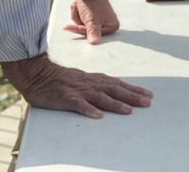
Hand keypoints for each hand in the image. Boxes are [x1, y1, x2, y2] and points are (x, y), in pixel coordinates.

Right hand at [1, 53, 152, 117]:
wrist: (40, 74)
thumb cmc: (63, 78)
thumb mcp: (85, 77)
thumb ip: (100, 82)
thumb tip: (118, 85)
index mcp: (96, 79)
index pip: (119, 84)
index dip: (134, 90)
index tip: (148, 95)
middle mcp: (91, 84)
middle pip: (115, 90)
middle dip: (132, 96)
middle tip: (147, 102)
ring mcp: (79, 91)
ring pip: (100, 97)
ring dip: (115, 104)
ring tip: (128, 111)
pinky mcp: (66, 98)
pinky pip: (79, 105)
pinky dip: (89, 109)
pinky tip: (98, 116)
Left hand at [63, 0, 119, 44]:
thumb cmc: (93, 3)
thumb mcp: (92, 20)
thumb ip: (93, 32)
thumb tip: (94, 43)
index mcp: (112, 26)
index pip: (94, 35)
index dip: (82, 30)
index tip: (74, 26)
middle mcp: (108, 23)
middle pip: (88, 31)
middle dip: (79, 21)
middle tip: (78, 12)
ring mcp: (99, 19)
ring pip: (83, 26)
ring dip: (77, 16)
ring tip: (78, 7)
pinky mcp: (93, 15)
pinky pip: (81, 20)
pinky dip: (77, 13)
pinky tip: (77, 6)